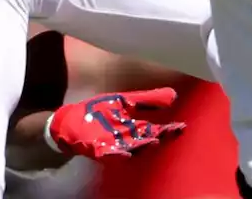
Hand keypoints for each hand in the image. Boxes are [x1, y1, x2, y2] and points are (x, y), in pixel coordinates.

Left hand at [47, 88, 185, 159]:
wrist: (70, 120)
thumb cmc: (99, 112)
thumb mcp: (125, 101)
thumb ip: (147, 100)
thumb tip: (174, 94)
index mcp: (134, 128)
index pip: (156, 130)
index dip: (168, 130)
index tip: (181, 127)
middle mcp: (127, 139)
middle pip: (145, 140)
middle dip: (157, 138)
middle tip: (168, 134)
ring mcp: (112, 145)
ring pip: (131, 148)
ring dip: (141, 147)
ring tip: (152, 142)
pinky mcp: (97, 149)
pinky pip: (108, 154)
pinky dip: (116, 155)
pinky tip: (124, 153)